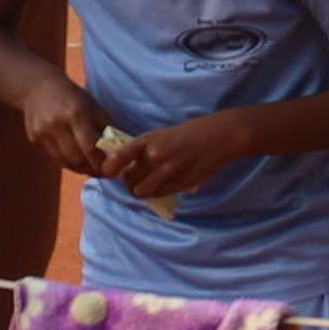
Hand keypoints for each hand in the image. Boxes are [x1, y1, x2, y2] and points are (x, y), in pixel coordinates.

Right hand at [0, 72, 119, 185]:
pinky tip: (76, 159)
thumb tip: (120, 151)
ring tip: (91, 168)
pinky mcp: (33, 138)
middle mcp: (56, 124)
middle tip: (103, 173)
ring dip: (79, 169)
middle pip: (76, 158)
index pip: (91, 148)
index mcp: (76, 114)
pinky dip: (66, 162)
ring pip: (63, 162)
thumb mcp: (94, 107)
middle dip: (91, 169)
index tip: (112, 170)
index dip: (102, 163)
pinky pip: (53, 157)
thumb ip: (106, 129)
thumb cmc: (74, 98)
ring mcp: (42, 132)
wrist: (38, 88)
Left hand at [102, 109, 243, 207]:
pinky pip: (160, 194)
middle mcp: (156, 157)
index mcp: (147, 141)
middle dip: (128, 182)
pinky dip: (158, 193)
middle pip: (128, 180)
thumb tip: (123, 169)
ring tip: (148, 186)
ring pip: (141, 192)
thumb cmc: (187, 134)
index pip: (119, 158)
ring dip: (141, 191)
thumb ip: (142, 150)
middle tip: (134, 180)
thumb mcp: (160, 136)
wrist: (219, 137)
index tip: (110, 171)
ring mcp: (169, 171)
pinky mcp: (181, 183)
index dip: (109, 168)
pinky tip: (164, 185)